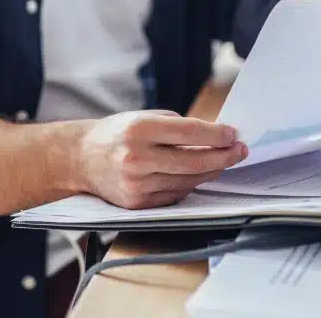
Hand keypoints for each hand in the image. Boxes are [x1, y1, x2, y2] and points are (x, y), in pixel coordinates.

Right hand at [73, 110, 246, 208]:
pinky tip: (198, 175)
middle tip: (240, 150)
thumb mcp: (144, 117)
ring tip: (224, 161)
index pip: (190, 133)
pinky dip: (189, 185)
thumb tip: (216, 135)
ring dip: (210, 171)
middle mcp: (137, 158)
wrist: (80, 158)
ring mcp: (136, 184)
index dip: (217, 135)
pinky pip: (175, 195)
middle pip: (193, 162)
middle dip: (223, 156)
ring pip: (188, 181)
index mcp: (139, 130)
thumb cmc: (117, 134)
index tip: (233, 134)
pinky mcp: (137, 203)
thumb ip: (178, 126)